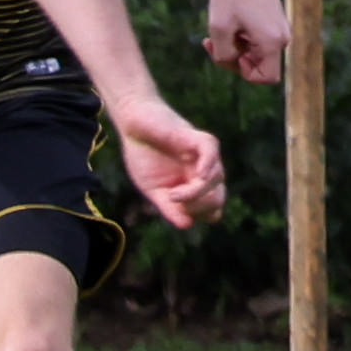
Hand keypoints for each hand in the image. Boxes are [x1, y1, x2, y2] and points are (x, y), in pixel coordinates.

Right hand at [116, 101, 228, 227]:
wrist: (132, 125)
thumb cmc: (143, 155)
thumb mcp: (152, 189)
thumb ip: (169, 207)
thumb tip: (187, 225)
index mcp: (194, 186)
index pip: (211, 210)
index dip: (197, 215)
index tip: (173, 209)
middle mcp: (203, 172)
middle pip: (218, 200)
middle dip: (199, 207)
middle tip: (175, 201)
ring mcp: (202, 155)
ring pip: (217, 179)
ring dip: (195, 193)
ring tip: (172, 194)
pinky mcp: (197, 137)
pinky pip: (212, 152)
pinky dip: (208, 165)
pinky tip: (197, 174)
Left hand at [200, 0, 286, 83]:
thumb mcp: (218, 28)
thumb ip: (223, 54)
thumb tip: (233, 61)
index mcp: (273, 41)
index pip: (267, 77)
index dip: (246, 74)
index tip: (230, 54)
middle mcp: (282, 37)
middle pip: (260, 66)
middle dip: (235, 58)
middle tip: (211, 42)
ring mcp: (280, 28)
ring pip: (257, 53)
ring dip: (236, 46)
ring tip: (220, 28)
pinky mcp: (275, 20)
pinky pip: (259, 40)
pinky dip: (242, 37)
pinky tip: (230, 21)